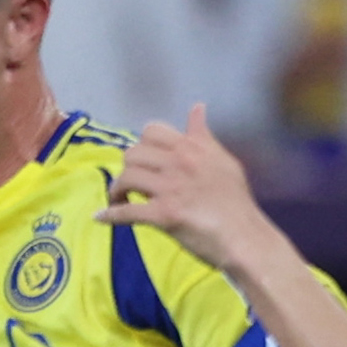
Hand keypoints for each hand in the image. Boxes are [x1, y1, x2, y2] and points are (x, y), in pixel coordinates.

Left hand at [99, 105, 269, 270]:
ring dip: (117, 190)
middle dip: (128, 169)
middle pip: (133, 153)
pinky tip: (101, 217)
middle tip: (131, 185)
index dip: (143, 146)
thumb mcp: (224, 161)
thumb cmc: (236, 204)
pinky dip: (110, 215)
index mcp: (192, 147)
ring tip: (120, 199)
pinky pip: (127, 211)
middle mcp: (179, 162)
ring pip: (126, 177)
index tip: (145, 163)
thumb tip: (197, 107)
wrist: (245, 239)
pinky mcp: (164, 215)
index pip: (152, 131)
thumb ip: (203, 136)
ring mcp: (171, 188)